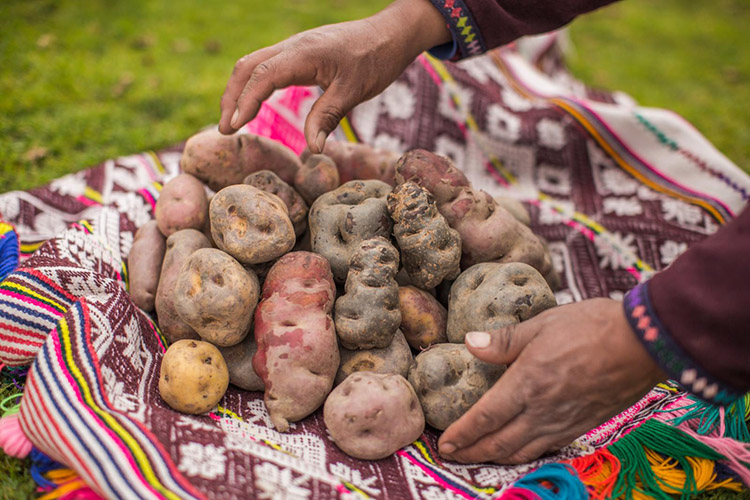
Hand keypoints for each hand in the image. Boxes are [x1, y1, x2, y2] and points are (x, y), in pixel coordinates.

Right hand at [219, 0, 450, 151]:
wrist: (390, 35)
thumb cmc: (375, 60)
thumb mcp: (353, 92)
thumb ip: (327, 117)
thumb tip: (311, 149)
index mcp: (304, 54)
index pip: (262, 76)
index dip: (244, 101)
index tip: (233, 126)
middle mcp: (293, 46)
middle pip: (247, 67)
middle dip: (231, 97)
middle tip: (225, 130)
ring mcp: (294, 48)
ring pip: (253, 64)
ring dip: (239, 90)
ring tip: (233, 121)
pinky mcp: (298, 53)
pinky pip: (266, 65)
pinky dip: (252, 84)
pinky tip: (252, 104)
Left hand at [438, 298, 665, 464]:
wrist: (643, 343)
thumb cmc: (591, 327)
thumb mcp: (540, 324)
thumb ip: (503, 341)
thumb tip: (469, 343)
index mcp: (526, 384)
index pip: (484, 418)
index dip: (461, 434)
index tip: (444, 443)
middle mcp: (542, 410)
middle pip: (499, 442)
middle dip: (472, 452)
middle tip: (453, 454)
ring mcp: (564, 422)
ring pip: (522, 451)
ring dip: (496, 456)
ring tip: (479, 455)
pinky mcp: (583, 425)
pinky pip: (546, 447)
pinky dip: (524, 453)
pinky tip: (519, 448)